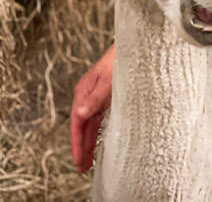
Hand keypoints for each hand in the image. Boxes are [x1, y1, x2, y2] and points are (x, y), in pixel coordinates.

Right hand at [70, 44, 114, 172]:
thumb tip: (81, 112)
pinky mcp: (106, 97)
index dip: (77, 143)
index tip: (78, 160)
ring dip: (88, 142)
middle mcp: (88, 95)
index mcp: (85, 90)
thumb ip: (96, 96)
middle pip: (82, 126)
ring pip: (90, 124)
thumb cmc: (121, 56)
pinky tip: (98, 141)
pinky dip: (96, 132)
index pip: (77, 121)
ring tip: (88, 161)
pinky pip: (98, 119)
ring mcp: (97, 96)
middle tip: (81, 168)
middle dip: (81, 148)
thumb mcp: (110, 77)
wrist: (134, 44)